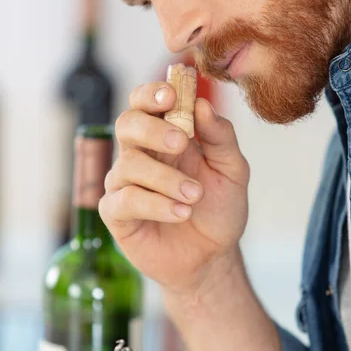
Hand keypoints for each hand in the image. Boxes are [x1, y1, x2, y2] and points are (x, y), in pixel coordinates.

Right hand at [99, 82, 248, 294]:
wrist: (213, 256)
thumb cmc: (219, 211)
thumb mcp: (232, 171)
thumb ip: (220, 137)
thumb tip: (201, 104)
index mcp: (165, 138)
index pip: (146, 103)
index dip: (152, 94)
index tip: (172, 95)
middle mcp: (140, 156)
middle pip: (127, 124)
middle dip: (152, 129)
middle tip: (181, 143)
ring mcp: (125, 185)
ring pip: (129, 165)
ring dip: (166, 178)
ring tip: (195, 196)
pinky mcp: (117, 215)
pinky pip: (125, 200)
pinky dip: (156, 205)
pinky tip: (181, 213)